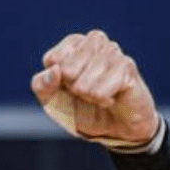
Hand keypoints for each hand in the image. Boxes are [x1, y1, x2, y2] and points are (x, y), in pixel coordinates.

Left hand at [32, 30, 158, 146]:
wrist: (113, 127)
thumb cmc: (82, 108)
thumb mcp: (51, 101)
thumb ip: (42, 85)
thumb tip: (54, 70)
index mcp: (73, 43)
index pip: (53, 59)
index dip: (57, 82)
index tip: (68, 86)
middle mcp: (95, 41)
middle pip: (67, 70)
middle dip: (73, 89)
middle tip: (85, 92)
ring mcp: (113, 51)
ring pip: (83, 83)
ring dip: (88, 97)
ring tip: (98, 95)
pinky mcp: (127, 66)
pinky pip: (100, 91)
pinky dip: (101, 101)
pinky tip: (110, 98)